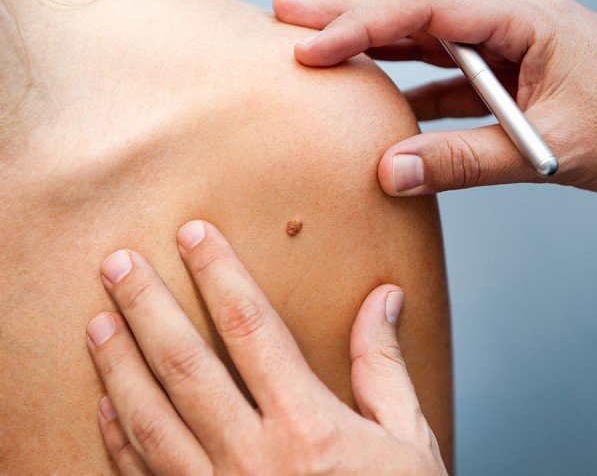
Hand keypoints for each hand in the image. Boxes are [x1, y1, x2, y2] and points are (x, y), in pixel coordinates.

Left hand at [86, 221, 445, 474]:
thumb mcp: (407, 440)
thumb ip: (384, 367)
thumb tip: (383, 301)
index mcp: (306, 425)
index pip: (251, 328)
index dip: (219, 274)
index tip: (195, 235)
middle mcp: (253, 456)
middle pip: (185, 365)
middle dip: (147, 307)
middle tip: (118, 263)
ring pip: (150, 419)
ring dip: (118, 366)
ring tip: (98, 321)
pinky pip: (144, 475)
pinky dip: (118, 438)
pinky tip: (106, 404)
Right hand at [273, 0, 596, 198]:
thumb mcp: (548, 148)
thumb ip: (466, 160)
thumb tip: (392, 170)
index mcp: (525, 20)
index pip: (428, 12)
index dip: (363, 26)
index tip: (313, 44)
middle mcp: (514, 23)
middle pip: (419, 12)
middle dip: (351, 13)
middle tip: (289, 12)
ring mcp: (514, 49)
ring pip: (431, 43)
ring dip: (377, 49)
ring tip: (320, 50)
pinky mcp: (517, 78)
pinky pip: (455, 80)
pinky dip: (416, 91)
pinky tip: (384, 104)